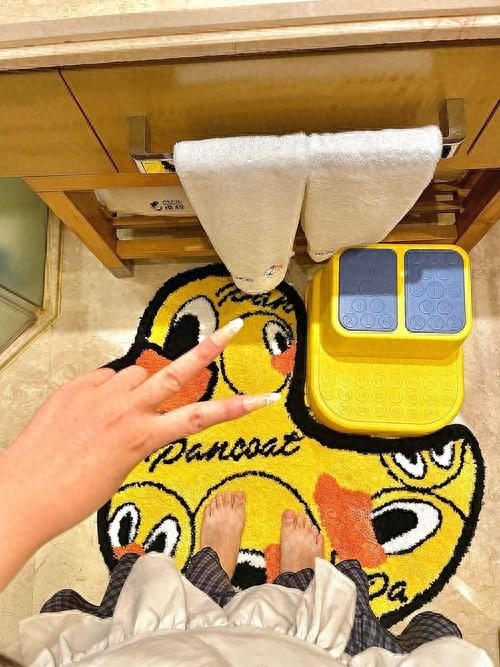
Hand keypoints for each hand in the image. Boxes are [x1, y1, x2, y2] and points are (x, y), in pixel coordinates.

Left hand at [0, 318, 278, 589]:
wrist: (23, 492)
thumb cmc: (71, 494)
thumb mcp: (120, 470)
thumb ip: (137, 436)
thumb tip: (139, 414)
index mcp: (142, 437)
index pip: (201, 418)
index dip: (236, 408)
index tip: (263, 398)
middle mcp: (126, 409)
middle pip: (177, 372)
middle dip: (209, 349)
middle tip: (232, 329)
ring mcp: (100, 394)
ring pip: (135, 373)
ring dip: (136, 386)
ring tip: (117, 410)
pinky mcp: (76, 386)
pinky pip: (103, 378)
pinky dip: (105, 390)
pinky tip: (91, 409)